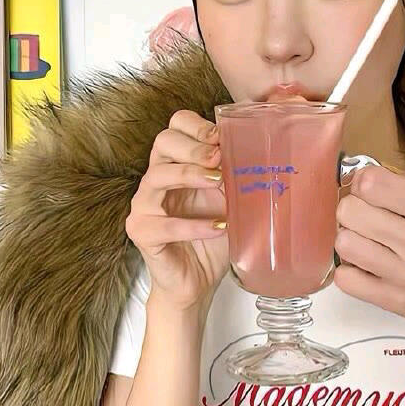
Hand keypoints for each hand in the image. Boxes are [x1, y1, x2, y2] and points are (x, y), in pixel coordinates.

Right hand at [125, 110, 227, 314]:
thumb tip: (263, 157)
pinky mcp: (141, 232)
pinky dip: (194, 225)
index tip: (220, 137)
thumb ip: (237, 177)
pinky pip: (164, 224)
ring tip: (220, 184)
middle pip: (163, 143)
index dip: (195, 126)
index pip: (175, 127)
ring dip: (191, 175)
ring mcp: (144, 205)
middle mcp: (156, 178)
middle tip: (219, 158)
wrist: (198, 278)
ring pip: (158, 176)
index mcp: (176, 163)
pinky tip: (218, 226)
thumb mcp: (231, 200)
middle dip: (194, 146)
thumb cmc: (213, 234)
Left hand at [334, 167, 404, 359]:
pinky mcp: (393, 300)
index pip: (373, 183)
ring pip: (344, 243)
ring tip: (366, 242)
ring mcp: (404, 274)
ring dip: (350, 239)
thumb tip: (383, 172)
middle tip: (366, 216)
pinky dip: (349, 271)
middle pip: (350, 210)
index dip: (363, 181)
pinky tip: (366, 267)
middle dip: (353, 208)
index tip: (370, 190)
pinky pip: (346, 279)